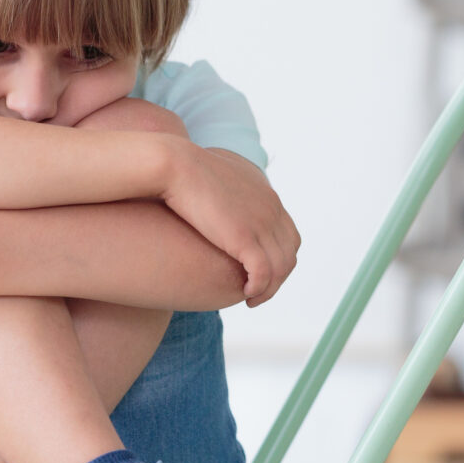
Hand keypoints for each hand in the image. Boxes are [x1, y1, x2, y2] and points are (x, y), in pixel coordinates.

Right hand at [160, 144, 299, 303]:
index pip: (288, 233)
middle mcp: (270, 208)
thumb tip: (209, 192)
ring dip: (271, 288)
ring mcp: (261, 222)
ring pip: (281, 266)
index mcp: (265, 194)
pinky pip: (265, 273)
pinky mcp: (245, 237)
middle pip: (289, 251)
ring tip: (252, 298)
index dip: (278, 256)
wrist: (173, 164)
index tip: (260, 270)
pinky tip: (247, 294)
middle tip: (258, 289)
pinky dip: (260, 288)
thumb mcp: (213, 173)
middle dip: (278, 275)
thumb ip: (221, 185)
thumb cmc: (180, 168)